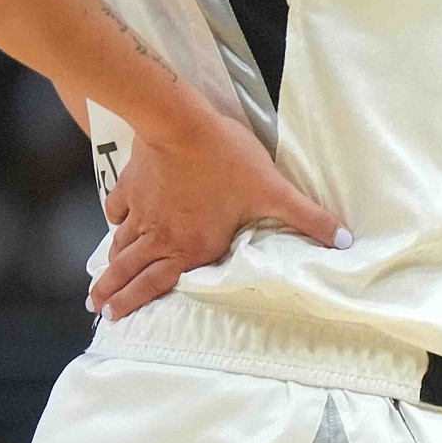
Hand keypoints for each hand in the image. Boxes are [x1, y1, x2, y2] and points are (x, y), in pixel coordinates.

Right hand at [90, 102, 347, 318]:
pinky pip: (117, 209)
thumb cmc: (227, 161)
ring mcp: (141, 212)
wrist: (180, 124)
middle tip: (98, 308)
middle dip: (113, 292)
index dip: (136, 302)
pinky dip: (114, 220)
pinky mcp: (130, 186)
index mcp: (190, 247)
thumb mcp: (273, 192)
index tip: (116, 318)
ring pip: (120, 246)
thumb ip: (308, 219)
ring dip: (109, 266)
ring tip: (98, 283)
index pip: (157, 284)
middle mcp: (160, 236)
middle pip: (130, 271)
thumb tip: (343, 241)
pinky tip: (114, 223)